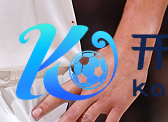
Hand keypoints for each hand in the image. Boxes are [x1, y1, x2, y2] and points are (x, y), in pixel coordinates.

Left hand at [31, 45, 146, 121]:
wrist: (130, 52)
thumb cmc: (112, 55)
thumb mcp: (91, 62)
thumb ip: (83, 73)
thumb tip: (75, 76)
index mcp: (83, 79)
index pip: (60, 94)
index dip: (47, 104)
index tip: (37, 112)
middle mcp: (92, 91)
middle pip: (72, 110)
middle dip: (60, 120)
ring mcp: (105, 99)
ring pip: (87, 118)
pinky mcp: (118, 105)